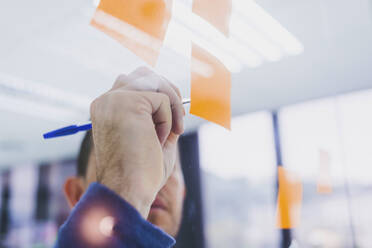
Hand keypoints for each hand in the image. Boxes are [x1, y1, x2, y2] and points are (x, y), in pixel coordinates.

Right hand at [90, 67, 183, 217]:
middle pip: (145, 74)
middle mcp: (106, 100)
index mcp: (108, 109)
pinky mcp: (127, 102)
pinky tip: (158, 139)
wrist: (128, 191)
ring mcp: (114, 99)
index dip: (160, 96)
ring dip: (172, 105)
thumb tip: (178, 101)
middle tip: (178, 120)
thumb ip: (161, 116)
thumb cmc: (141, 172)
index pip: (136, 83)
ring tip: (171, 131)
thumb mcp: (155, 138)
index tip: (172, 121)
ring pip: (155, 80)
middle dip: (169, 92)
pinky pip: (161, 98)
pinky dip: (168, 118)